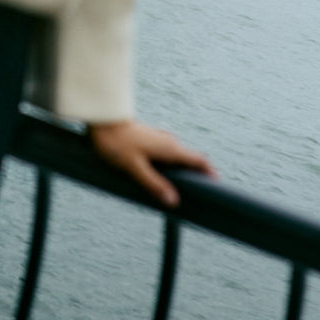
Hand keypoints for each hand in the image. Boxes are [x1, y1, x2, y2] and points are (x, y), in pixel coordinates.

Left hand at [88, 119, 215, 206]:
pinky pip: (165, 156)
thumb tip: (174, 201)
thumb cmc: (116, 142)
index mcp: (171, 148)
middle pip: (189, 161)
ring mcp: (159, 140)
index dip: (210, 174)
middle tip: (196, 196)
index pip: (200, 161)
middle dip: (196, 177)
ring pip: (176, 158)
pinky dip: (168, 167)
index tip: (217, 189)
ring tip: (178, 191)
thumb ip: (154, 184)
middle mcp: (169, 142)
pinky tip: (159, 177)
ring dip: (180, 172)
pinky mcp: (150, 140)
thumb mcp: (134, 167)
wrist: (101, 118)